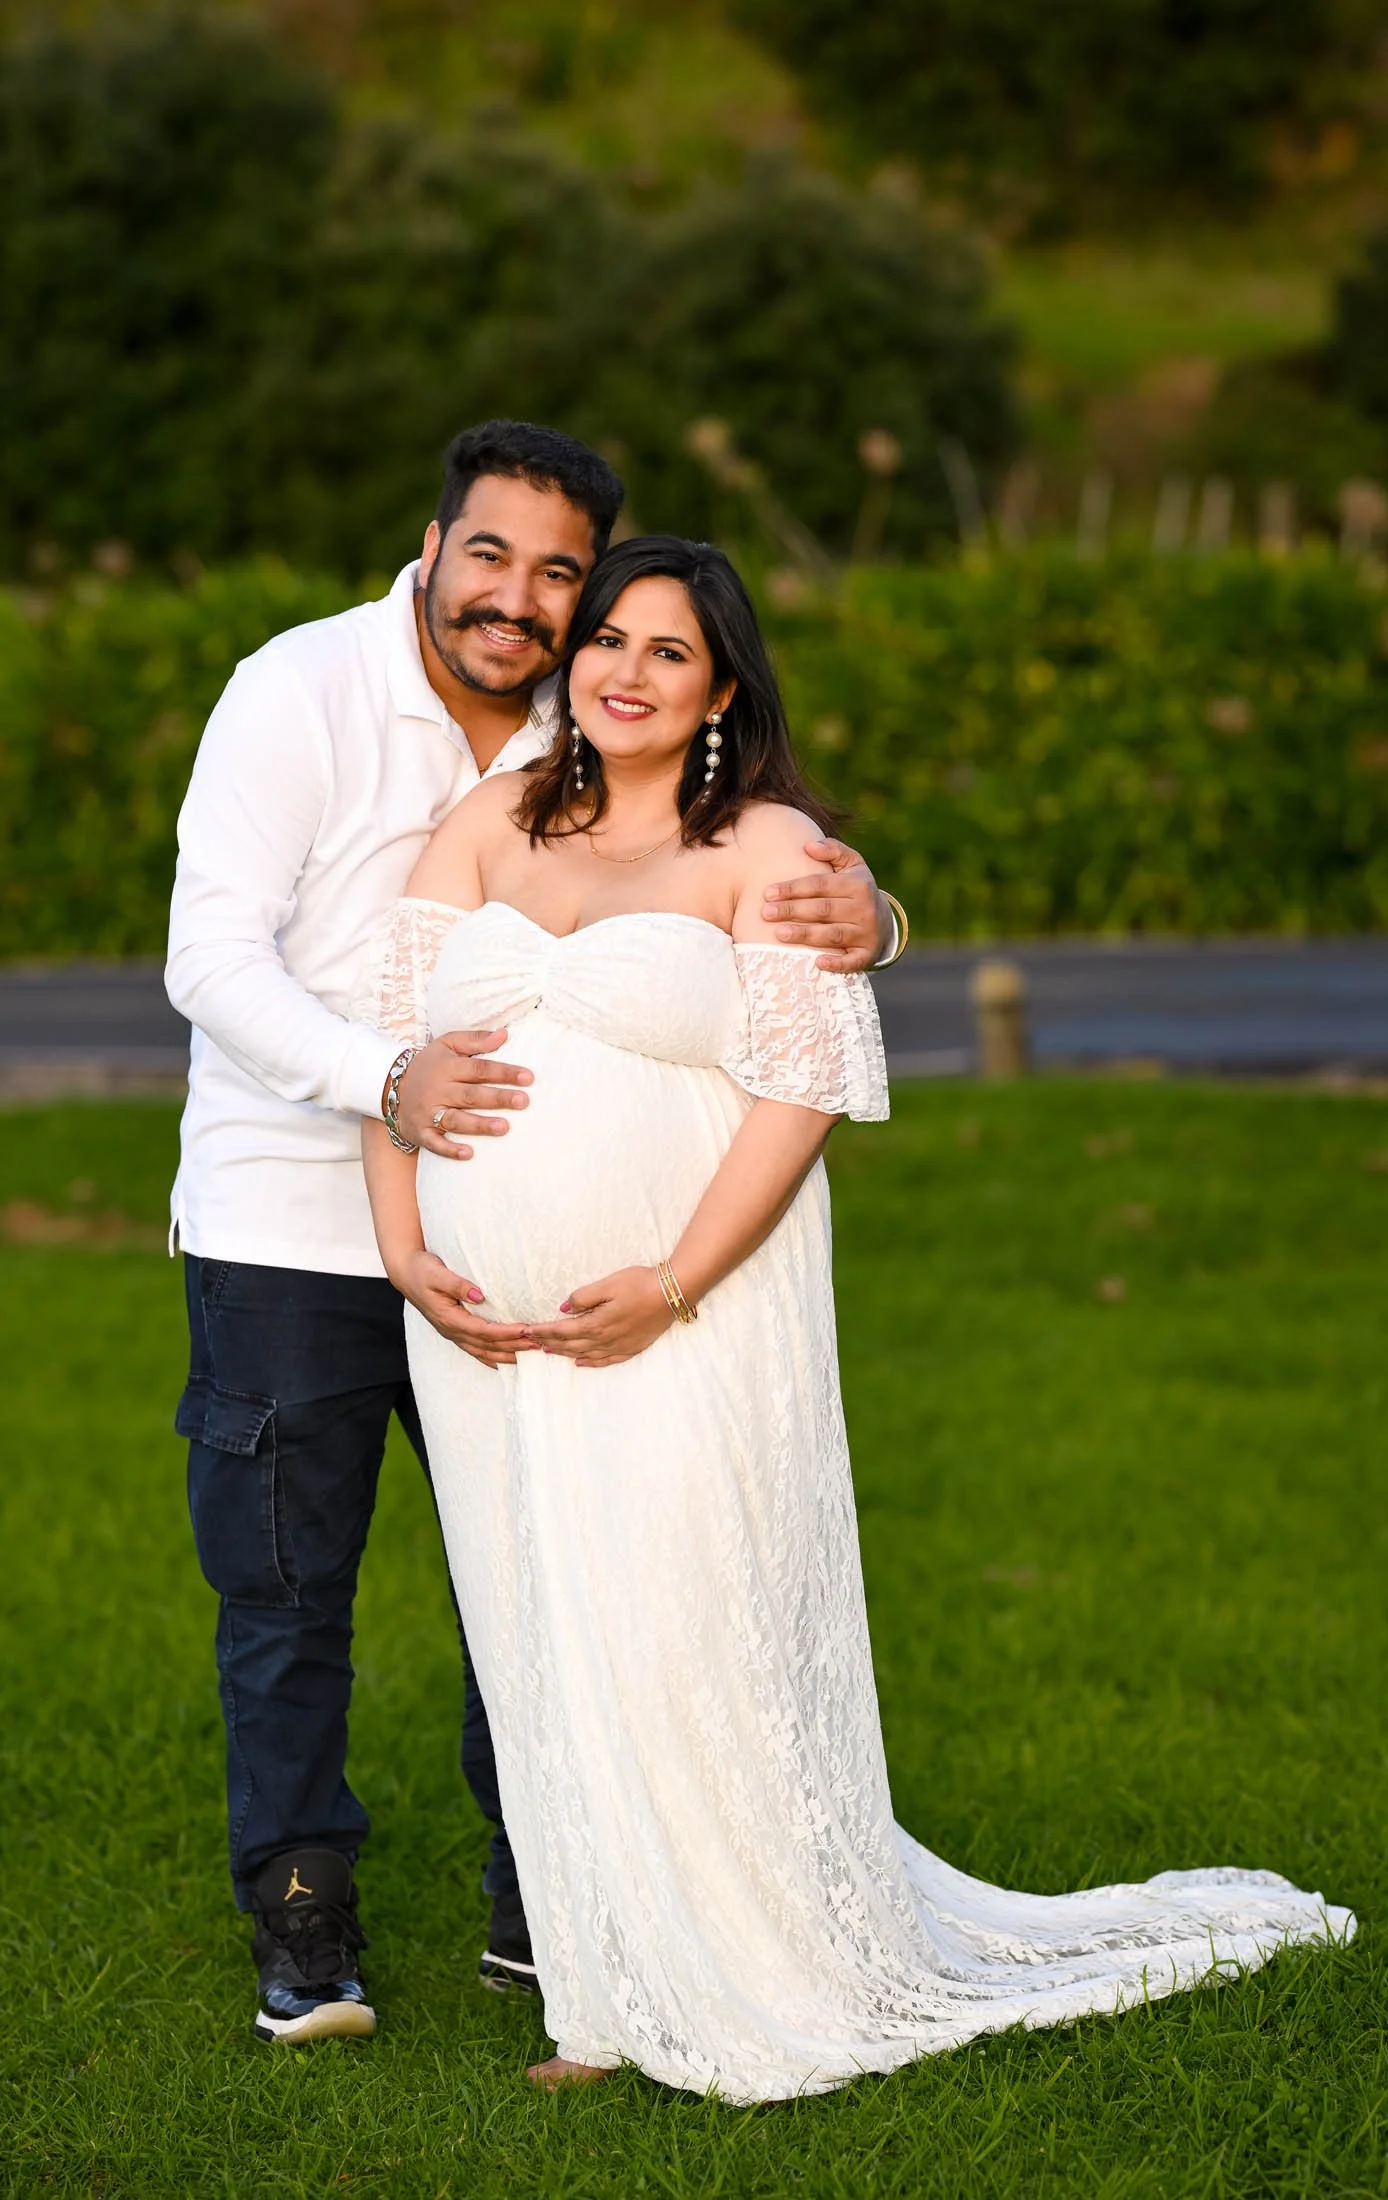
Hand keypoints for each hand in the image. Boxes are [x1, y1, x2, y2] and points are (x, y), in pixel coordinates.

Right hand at [393, 1029, 532, 1157]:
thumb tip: (504, 1034)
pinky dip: (450, 1149)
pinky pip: (435, 1143)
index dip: (503, 1072)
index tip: (528, 1077)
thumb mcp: (447, 1044)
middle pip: (471, 1095)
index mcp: (447, 1067)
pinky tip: (469, 1154)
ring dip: (480, 1125)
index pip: (479, 1069)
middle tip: (524, 1101)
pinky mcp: (421, 1132)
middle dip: (497, 1098)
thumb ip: (476, 1040)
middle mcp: (438, 1090)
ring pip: (456, 1120)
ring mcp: (428, 1113)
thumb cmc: (429, 1065)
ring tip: (504, 1127)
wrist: (389, 1086)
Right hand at [393, 1248, 533, 1368]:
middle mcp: (451, 1330)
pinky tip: (508, 1360)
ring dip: (507, 1354)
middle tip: (539, 1344)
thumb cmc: (422, 1270)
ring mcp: (453, 1333)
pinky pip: (476, 1350)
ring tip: (531, 1354)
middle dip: (513, 1346)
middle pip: (487, 1345)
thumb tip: (480, 1295)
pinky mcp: (455, 1331)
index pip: (483, 1330)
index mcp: (449, 1318)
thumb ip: (457, 1284)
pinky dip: (493, 1357)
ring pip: (483, 1352)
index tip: (526, 1330)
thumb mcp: (436, 1273)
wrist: (406, 1274)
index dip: (505, 1333)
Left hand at [524, 1267, 672, 1368]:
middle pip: (570, 1345)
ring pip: (585, 1355)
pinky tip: (581, 1363)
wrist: (672, 1294)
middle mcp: (605, 1340)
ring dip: (565, 1354)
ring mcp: (619, 1346)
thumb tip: (563, 1308)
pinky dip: (590, 1363)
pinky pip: (605, 1361)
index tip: (527, 1330)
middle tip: (531, 1342)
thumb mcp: (608, 1284)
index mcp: (596, 1324)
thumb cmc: (639, 1284)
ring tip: (549, 1351)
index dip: (543, 1331)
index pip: (562, 1331)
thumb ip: (583, 1297)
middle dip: (549, 1343)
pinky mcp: (631, 1348)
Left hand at [761, 839, 891, 971]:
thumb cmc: (857, 889)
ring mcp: (866, 933)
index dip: (793, 888)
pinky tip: (817, 963)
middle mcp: (863, 909)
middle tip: (765, 913)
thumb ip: (832, 850)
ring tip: (779, 934)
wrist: (885, 921)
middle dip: (792, 911)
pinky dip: (836, 963)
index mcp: (857, 885)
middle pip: (823, 909)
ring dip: (806, 935)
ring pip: (833, 934)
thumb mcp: (852, 865)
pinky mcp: (867, 955)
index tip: (768, 893)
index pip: (821, 885)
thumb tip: (808, 846)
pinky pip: (852, 961)